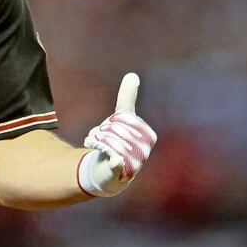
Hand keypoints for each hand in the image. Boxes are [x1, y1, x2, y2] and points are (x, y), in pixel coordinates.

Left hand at [77, 73, 156, 196]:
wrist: (108, 172)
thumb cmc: (118, 142)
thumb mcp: (123, 118)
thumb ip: (127, 97)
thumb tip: (133, 74)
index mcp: (148, 135)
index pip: (123, 118)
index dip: (111, 122)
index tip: (110, 130)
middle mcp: (145, 150)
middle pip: (115, 128)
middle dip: (102, 131)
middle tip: (101, 139)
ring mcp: (136, 163)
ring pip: (109, 139)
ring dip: (97, 140)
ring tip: (97, 145)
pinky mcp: (123, 171)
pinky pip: (112, 154)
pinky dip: (100, 148)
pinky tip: (97, 150)